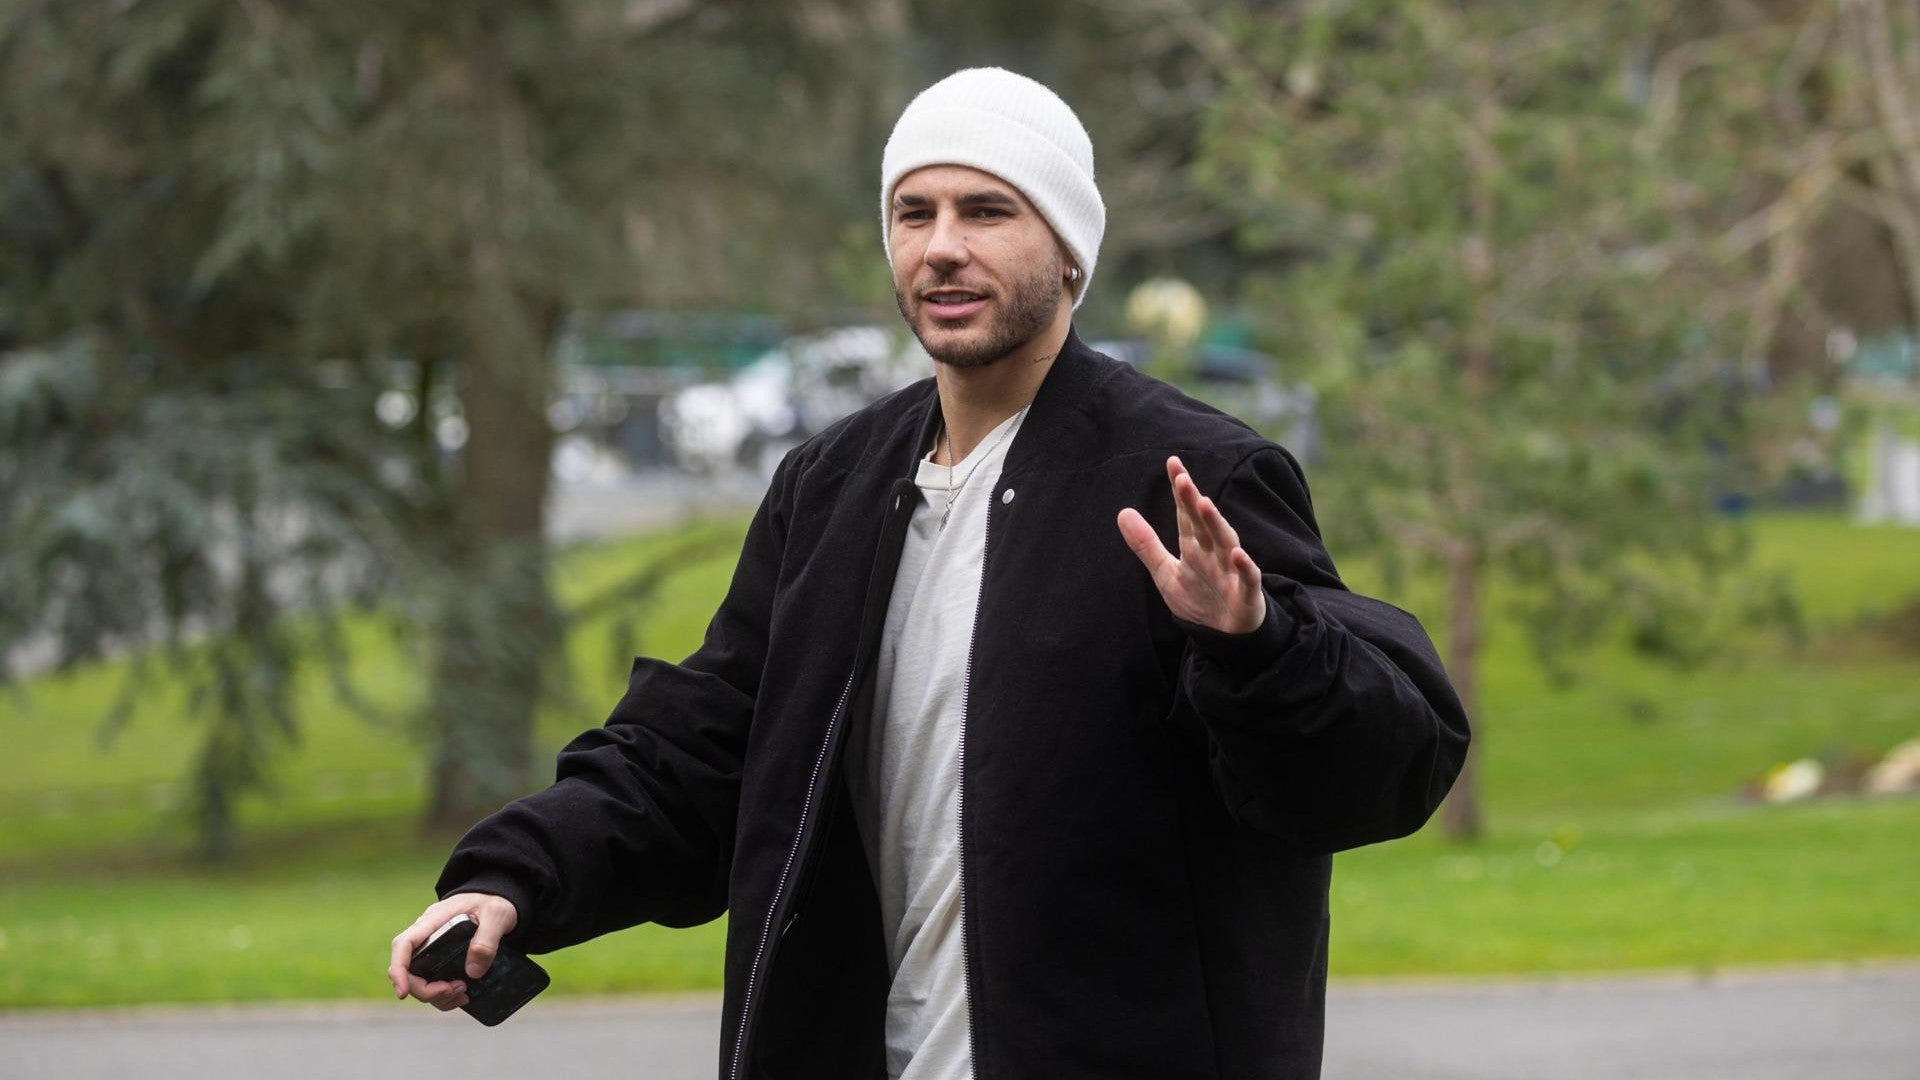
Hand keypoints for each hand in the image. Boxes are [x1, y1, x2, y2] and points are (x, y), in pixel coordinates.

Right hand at [387, 892, 519, 1010]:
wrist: (496, 898)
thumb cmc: (492, 902)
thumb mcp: (496, 915)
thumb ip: (486, 940)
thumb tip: (473, 972)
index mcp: (433, 921)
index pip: (403, 945)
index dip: (398, 970)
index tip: (404, 992)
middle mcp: (425, 936)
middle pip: (408, 970)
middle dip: (426, 990)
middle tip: (456, 990)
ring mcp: (430, 949)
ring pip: (418, 981)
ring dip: (437, 996)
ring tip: (463, 992)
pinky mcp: (439, 960)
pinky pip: (431, 982)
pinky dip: (443, 996)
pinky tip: (462, 995)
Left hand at [1117, 455, 1265, 635]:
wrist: (1226, 637)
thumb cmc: (1199, 599)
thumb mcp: (1166, 573)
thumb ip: (1146, 544)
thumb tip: (1122, 512)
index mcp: (1195, 546)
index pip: (1186, 513)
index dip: (1180, 490)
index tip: (1172, 463)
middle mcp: (1214, 553)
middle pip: (1203, 523)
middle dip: (1193, 501)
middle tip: (1181, 478)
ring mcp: (1232, 571)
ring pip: (1226, 543)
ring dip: (1216, 524)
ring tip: (1205, 504)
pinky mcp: (1246, 594)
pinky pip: (1248, 578)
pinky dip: (1244, 566)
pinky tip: (1237, 554)